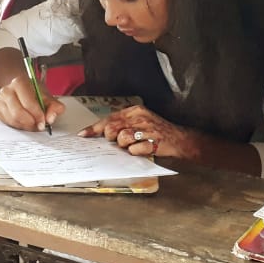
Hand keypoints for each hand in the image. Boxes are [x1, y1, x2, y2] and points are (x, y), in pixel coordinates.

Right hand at [0, 76, 63, 130]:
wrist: (22, 90)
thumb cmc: (35, 93)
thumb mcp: (48, 97)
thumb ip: (54, 107)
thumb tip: (50, 118)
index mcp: (20, 82)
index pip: (28, 103)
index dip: (37, 115)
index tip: (44, 122)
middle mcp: (7, 90)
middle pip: (18, 113)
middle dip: (31, 122)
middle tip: (39, 125)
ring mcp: (0, 101)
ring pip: (12, 120)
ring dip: (25, 126)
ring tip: (33, 124)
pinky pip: (8, 123)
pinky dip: (19, 126)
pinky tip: (25, 122)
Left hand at [78, 105, 193, 158]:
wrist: (179, 138)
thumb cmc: (156, 131)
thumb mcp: (139, 121)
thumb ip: (122, 123)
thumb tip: (101, 131)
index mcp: (135, 111)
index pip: (109, 118)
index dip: (95, 128)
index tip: (84, 135)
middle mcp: (140, 117)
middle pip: (112, 129)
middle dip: (112, 138)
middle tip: (120, 141)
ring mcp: (147, 129)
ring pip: (122, 139)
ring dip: (125, 146)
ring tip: (134, 144)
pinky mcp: (153, 141)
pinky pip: (134, 149)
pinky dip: (135, 151)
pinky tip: (142, 148)